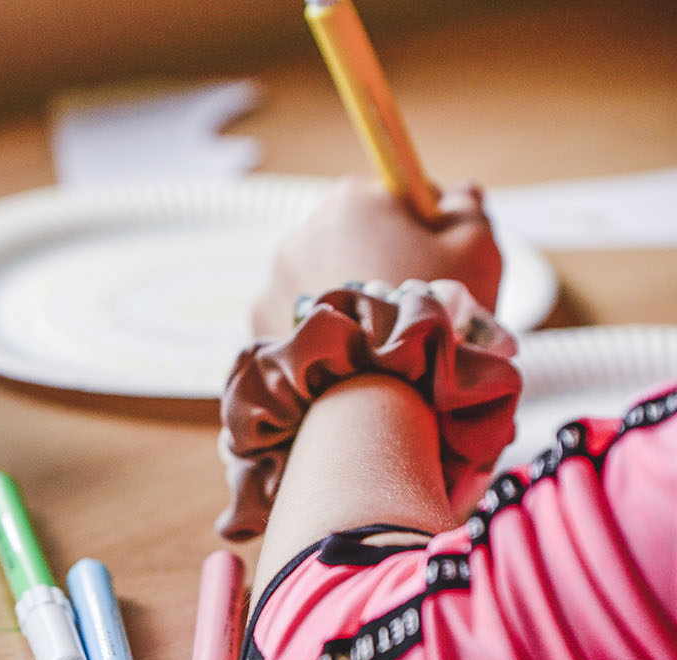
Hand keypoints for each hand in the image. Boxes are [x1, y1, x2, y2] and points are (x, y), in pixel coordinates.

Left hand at [251, 176, 501, 336]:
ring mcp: (272, 281)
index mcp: (350, 200)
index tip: (440, 262)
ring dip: (349, 302)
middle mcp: (301, 233)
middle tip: (412, 310)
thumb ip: (467, 209)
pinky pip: (298, 322)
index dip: (424, 228)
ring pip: (323, 283)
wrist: (373, 391)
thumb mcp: (476, 249)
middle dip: (381, 264)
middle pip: (354, 241)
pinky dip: (322, 334)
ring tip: (379, 341)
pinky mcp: (258, 326)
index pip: (393, 198)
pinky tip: (349, 358)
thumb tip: (460, 192)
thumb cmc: (434, 314)